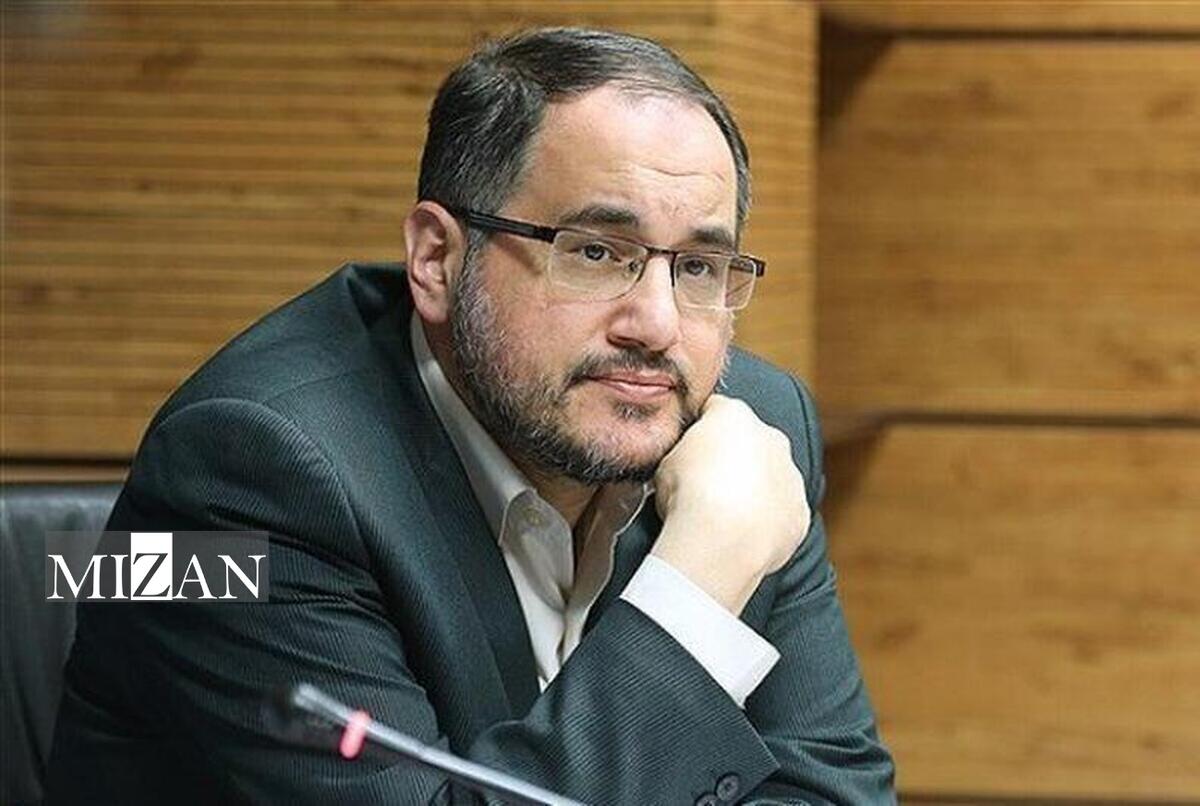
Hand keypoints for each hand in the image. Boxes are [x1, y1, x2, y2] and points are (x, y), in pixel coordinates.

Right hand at [651, 394, 810, 614]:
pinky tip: (743, 534)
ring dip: (755, 490)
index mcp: (735, 416)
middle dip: (735, 459)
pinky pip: (783, 511)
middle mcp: (771, 438)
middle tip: (707, 485)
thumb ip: (683, 454)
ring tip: (725, 515)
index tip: (689, 452)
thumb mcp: (666, 462)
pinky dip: (768, 520)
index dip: (700, 432)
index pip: (716, 411)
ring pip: (772, 477)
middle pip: (751, 442)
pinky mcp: (799, 511)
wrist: (720, 540)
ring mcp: (790, 476)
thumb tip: (684, 466)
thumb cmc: (688, 496)